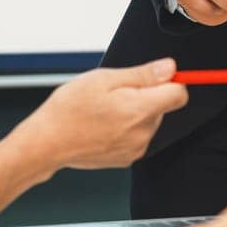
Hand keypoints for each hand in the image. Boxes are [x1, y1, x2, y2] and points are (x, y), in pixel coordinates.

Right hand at [13, 59, 188, 172]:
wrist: (47, 143)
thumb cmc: (69, 109)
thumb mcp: (103, 79)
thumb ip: (142, 74)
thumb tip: (170, 68)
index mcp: (140, 110)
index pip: (180, 94)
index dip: (169, 81)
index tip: (153, 76)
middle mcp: (143, 133)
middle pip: (162, 107)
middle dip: (144, 96)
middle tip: (113, 93)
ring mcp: (136, 149)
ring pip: (148, 121)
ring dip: (134, 112)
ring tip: (104, 110)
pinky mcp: (127, 159)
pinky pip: (136, 136)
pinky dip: (125, 128)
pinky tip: (102, 124)